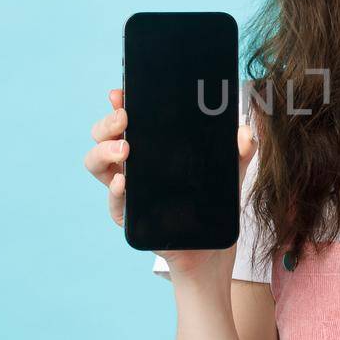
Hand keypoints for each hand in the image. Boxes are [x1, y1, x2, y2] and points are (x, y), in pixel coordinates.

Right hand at [84, 88, 257, 275]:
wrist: (212, 247)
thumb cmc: (214, 203)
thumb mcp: (231, 170)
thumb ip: (240, 150)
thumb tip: (243, 132)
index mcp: (150, 146)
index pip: (127, 119)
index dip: (119, 103)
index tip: (121, 92)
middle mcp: (131, 165)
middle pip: (103, 135)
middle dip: (107, 122)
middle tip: (125, 119)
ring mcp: (127, 190)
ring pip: (96, 163)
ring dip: (104, 150)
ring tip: (124, 149)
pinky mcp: (129, 216)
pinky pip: (114, 202)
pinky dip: (115, 190)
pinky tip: (125, 182)